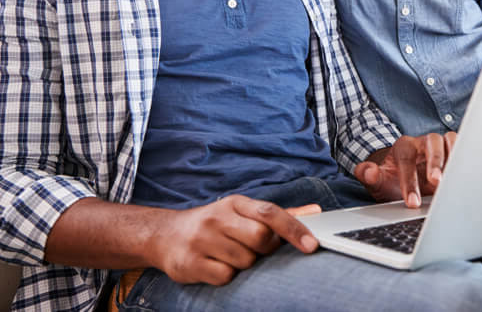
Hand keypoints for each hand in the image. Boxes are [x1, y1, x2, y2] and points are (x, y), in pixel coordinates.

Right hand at [153, 195, 319, 285]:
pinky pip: (225, 277)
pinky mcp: (190, 262)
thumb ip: (279, 215)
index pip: (270, 212)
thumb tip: (316, 211)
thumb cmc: (215, 224)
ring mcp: (202, 240)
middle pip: (260, 238)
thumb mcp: (243, 212)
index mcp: (235, 203)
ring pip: (244, 261)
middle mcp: (218, 217)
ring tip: (231, 256)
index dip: (294, 229)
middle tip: (255, 249)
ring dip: (245, 264)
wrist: (165, 235)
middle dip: (264, 249)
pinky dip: (227, 276)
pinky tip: (217, 266)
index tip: (312, 245)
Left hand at [354, 132, 456, 207]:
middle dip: (435, 162)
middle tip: (437, 184)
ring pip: (451, 141)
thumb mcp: (378, 181)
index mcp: (403, 146)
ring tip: (455, 180)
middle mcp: (423, 142)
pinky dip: (466, 160)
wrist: (403, 179)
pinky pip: (463, 149)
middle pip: (432, 142)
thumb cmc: (392, 180)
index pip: (407, 160)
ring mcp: (441, 146)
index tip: (412, 202)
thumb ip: (368, 175)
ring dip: (454, 158)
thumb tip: (368, 171)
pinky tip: (466, 178)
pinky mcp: (454, 152)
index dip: (409, 181)